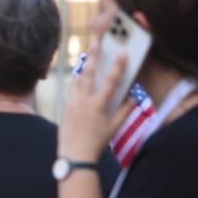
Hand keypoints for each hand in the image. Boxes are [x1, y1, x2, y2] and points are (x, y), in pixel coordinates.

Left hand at [59, 40, 135, 160]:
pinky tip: (79, 82)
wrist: (75, 154)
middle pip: (88, 74)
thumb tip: (133, 99)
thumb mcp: (114, 127)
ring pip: (75, 81)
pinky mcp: (64, 107)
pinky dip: (75, 84)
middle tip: (95, 43)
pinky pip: (70, 91)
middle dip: (93, 57)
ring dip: (82, 70)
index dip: (118, 66)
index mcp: (98, 105)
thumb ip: (124, 111)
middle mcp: (83, 101)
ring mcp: (71, 103)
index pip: (110, 81)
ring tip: (87, 61)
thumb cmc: (97, 142)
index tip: (122, 53)